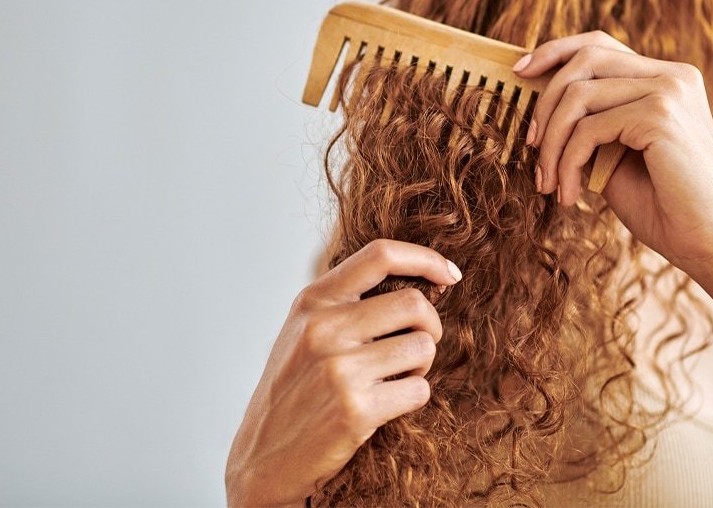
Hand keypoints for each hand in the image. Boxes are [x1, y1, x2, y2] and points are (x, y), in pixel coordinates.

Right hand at [225, 239, 461, 506]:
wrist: (262, 457)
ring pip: (423, 347)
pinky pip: (419, 389)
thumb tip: (419, 281)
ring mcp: (339, 369)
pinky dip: (412, 397)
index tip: (450, 275)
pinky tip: (385, 405)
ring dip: (420, 366)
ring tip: (392, 379)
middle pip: (415, 304)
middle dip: (430, 326)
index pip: (380, 255)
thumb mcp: (303, 331)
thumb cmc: (292, 390)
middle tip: (415, 346)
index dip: (425, 259)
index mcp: (312, 302)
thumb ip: (345, 303)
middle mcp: (324, 329)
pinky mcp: (356, 410)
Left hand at [513, 31, 712, 277]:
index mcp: (668, 78)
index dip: (555, 52)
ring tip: (548, 183)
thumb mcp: (616, 155)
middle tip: (531, 147)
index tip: (520, 73)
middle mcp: (674, 75)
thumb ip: (590, 123)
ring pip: (578, 96)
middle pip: (584, 60)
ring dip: (552, 144)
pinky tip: (570, 196)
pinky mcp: (660, 116)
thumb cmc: (663, 206)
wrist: (709, 244)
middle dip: (545, 103)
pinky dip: (568, 164)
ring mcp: (670, 91)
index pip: (600, 45)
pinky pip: (587, 130)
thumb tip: (539, 104)